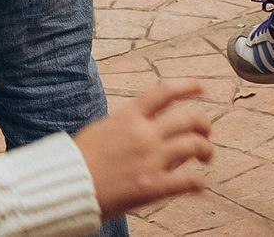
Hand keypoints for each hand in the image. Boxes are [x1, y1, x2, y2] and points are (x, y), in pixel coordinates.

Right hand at [72, 80, 213, 216]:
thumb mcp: (102, 129)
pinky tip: (198, 185)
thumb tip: (145, 126)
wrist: (67, 186)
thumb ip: (127, 124)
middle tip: (206, 131)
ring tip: (206, 156)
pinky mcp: (154, 186)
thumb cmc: (79, 159)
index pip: (165, 92)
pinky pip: (189, 181)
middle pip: (188, 118)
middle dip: (204, 123)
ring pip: (195, 146)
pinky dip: (198, 183)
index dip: (188, 86)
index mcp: (128, 116)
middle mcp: (144, 134)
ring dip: (206, 150)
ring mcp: (152, 159)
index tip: (201, 88)